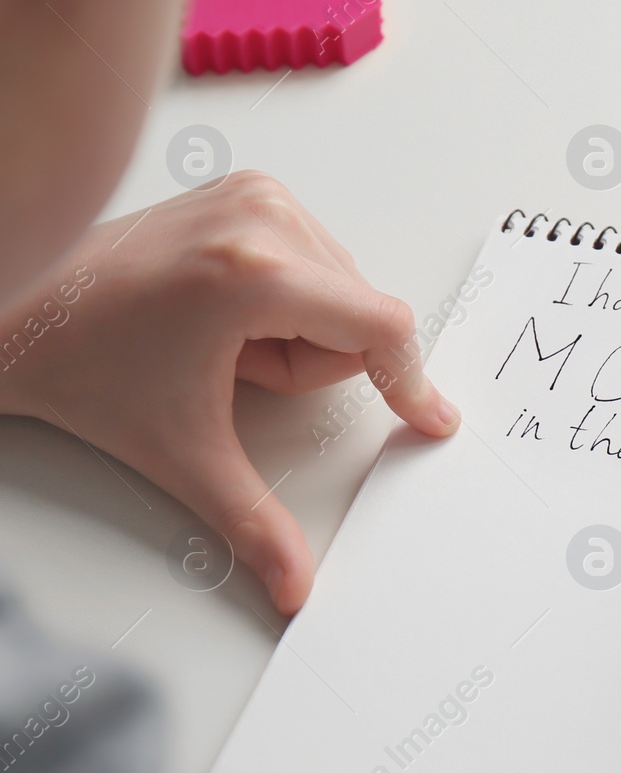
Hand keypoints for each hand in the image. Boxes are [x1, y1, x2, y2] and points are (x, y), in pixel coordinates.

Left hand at [0, 172, 457, 614]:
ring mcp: (256, 195)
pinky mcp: (250, 189)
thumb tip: (294, 584)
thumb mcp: (182, 455)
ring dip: (299, 330)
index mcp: (253, 273)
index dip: (410, 380)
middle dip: (309, 362)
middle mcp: (262, 218)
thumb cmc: (84, 364)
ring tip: (221, 338)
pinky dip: (288, 295)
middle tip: (232, 368)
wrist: (18, 310)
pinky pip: (316, 258)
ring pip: (341, 289)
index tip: (427, 417)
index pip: (380, 325)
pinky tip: (225, 309)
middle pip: (357, 315)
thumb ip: (254, 523)